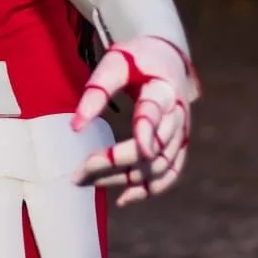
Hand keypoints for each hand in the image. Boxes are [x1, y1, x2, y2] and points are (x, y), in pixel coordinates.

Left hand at [71, 36, 199, 206]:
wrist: (167, 58)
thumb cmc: (137, 59)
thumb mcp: (115, 62)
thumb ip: (97, 91)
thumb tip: (76, 127)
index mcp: (163, 89)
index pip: (154, 112)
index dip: (145, 131)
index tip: (135, 149)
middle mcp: (178, 116)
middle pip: (151, 147)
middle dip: (114, 162)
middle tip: (78, 172)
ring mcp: (182, 135)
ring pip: (157, 166)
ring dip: (124, 179)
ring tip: (87, 181)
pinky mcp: (180, 147)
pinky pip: (169, 174)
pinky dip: (149, 190)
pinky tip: (123, 198)